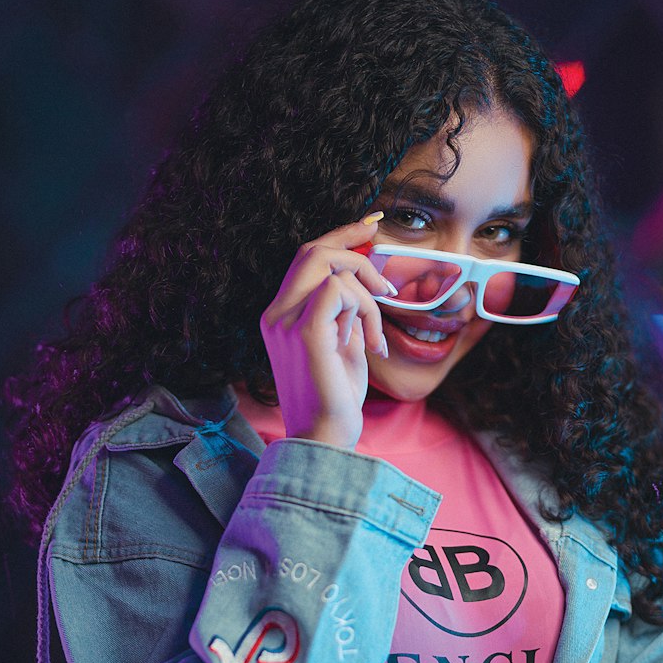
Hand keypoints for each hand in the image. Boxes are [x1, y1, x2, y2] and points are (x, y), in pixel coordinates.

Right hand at [259, 214, 392, 448]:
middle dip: (359, 254)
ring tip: (376, 334)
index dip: (340, 234)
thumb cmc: (336, 397)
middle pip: (314, 251)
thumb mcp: (341, 342)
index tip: (372, 224)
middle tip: (387, 288)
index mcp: (279, 314)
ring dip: (368, 296)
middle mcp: (275, 314)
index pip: (306, 256)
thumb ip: (343, 308)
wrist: (326, 438)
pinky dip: (365, 310)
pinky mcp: (306, 335)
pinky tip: (372, 343)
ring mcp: (286, 323)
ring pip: (333, 270)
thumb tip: (362, 275)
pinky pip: (339, 292)